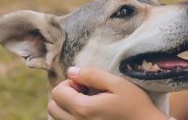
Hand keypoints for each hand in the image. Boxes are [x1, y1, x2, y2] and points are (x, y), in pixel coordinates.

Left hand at [48, 66, 168, 119]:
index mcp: (83, 109)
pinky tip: (89, 114)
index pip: (57, 92)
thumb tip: (71, 71)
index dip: (69, 83)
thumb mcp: (117, 84)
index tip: (85, 84)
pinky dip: (72, 117)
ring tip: (87, 103)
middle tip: (84, 93)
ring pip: (57, 119)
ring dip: (67, 108)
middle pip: (52, 107)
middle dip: (64, 96)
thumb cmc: (135, 105)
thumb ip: (92, 75)